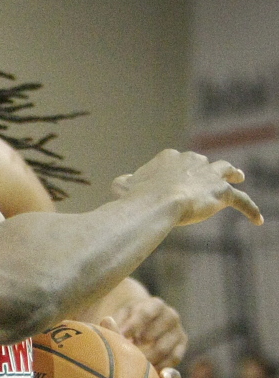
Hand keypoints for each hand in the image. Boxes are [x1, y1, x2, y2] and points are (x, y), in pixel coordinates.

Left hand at [104, 295, 187, 371]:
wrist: (146, 324)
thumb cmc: (128, 320)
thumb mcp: (122, 316)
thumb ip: (116, 321)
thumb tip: (106, 321)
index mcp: (155, 304)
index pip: (145, 314)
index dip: (132, 327)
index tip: (121, 337)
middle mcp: (171, 315)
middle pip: (155, 334)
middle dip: (138, 347)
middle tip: (124, 357)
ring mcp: (178, 331)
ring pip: (163, 349)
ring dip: (145, 358)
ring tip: (130, 364)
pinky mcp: (182, 347)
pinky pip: (172, 359)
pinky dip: (158, 366)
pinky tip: (144, 370)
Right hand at [112, 149, 262, 226]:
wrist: (159, 202)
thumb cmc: (137, 197)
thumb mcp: (123, 187)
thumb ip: (124, 184)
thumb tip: (119, 185)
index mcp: (169, 157)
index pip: (175, 161)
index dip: (174, 173)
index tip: (171, 183)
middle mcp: (192, 160)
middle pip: (202, 163)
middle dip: (204, 169)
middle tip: (208, 176)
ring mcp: (210, 175)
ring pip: (226, 171)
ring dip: (233, 174)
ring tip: (239, 176)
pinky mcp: (222, 192)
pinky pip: (242, 200)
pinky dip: (250, 209)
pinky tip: (258, 219)